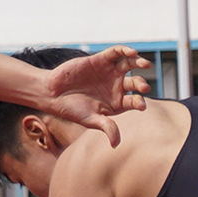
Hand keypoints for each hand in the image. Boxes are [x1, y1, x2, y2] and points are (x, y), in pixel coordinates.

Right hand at [30, 45, 151, 120]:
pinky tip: (131, 52)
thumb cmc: (72, 109)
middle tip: (145, 87)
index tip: (141, 105)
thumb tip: (115, 145)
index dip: (140, 102)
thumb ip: (106, 127)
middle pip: (135, 83)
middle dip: (141, 84)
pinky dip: (124, 51)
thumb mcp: (90, 119)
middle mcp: (116, 87)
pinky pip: (116, 53)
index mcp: (117, 103)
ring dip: (138, 63)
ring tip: (145, 65)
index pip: (134, 101)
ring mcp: (109, 72)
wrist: (52, 92)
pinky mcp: (100, 60)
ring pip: (129, 65)